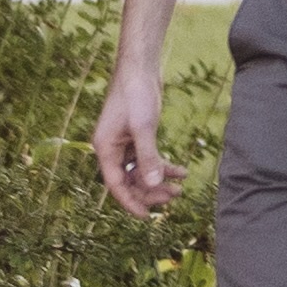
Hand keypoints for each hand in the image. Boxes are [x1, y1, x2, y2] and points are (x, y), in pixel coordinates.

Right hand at [92, 73, 184, 220]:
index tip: (147, 217)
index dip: (131, 202)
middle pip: (129, 181)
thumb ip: (148, 156)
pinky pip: (147, 158)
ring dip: (158, 180)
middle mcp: (111, 149)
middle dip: (149, 192)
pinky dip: (162, 165)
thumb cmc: (136, 95)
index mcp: (105, 149)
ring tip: (180, 188)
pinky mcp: (136, 136)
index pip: (116, 185)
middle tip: (174, 198)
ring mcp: (123, 143)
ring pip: (139, 171)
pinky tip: (181, 171)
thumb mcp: (144, 127)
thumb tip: (153, 184)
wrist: (139, 69)